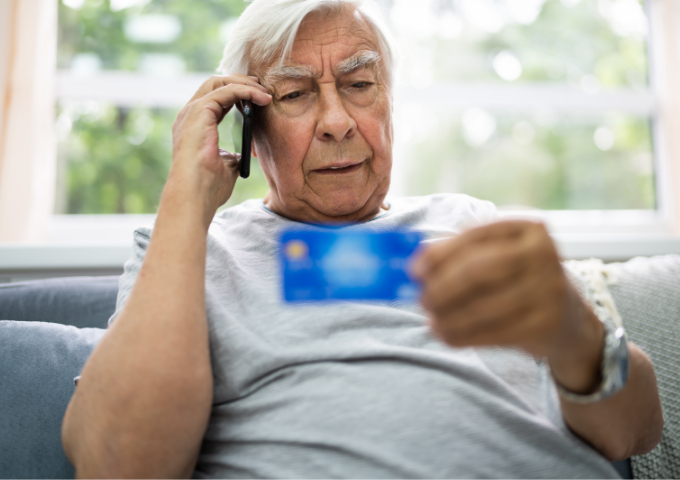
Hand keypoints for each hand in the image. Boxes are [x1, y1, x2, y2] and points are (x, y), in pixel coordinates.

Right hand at [168, 74, 271, 223]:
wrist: (195, 196)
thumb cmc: (208, 188)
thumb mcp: (226, 167)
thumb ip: (232, 156)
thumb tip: (243, 155)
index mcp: (194, 127)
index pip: (215, 99)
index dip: (237, 94)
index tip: (259, 99)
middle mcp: (189, 115)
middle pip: (215, 84)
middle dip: (241, 82)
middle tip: (264, 89)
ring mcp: (191, 112)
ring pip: (219, 82)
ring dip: (245, 84)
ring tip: (265, 93)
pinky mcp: (199, 111)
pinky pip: (226, 90)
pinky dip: (246, 91)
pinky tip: (262, 98)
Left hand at [411, 221, 600, 367]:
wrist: (567, 317)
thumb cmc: (518, 280)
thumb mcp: (500, 256)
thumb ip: (460, 254)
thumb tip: (416, 266)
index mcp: (527, 227)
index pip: (474, 236)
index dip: (439, 254)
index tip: (414, 271)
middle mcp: (542, 253)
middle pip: (477, 271)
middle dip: (441, 287)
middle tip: (421, 299)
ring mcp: (548, 290)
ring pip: (482, 306)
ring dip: (447, 316)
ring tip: (430, 320)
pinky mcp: (545, 324)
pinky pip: (492, 332)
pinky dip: (462, 335)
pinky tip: (445, 334)